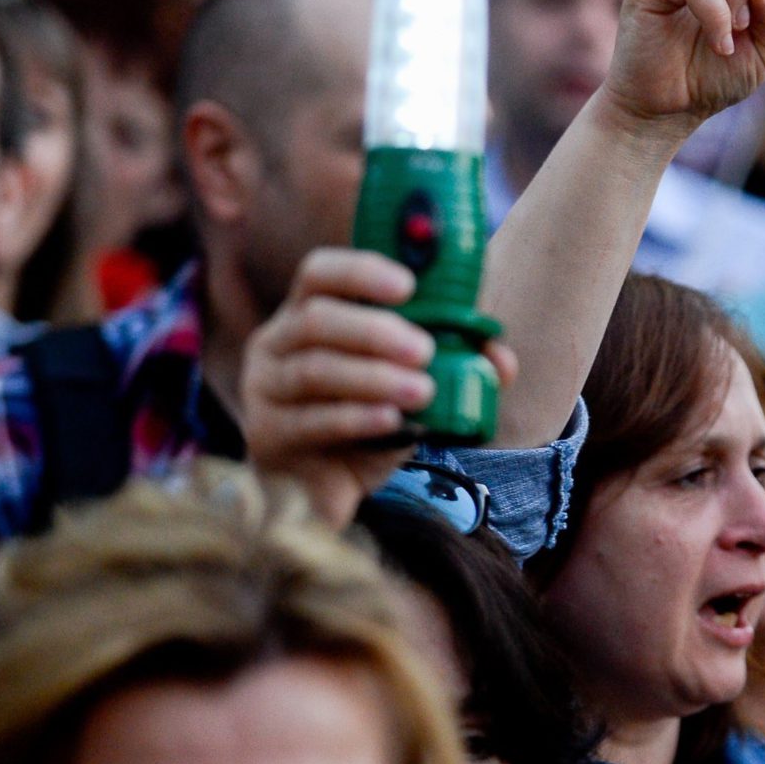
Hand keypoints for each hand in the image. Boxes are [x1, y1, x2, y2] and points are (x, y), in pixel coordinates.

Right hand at [241, 248, 518, 526]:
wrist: (323, 491)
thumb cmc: (366, 424)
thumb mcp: (410, 387)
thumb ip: (453, 365)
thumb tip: (500, 359)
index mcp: (308, 316)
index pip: (320, 273)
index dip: (361, 272)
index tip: (408, 286)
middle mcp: (276, 344)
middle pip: (316, 319)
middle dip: (375, 331)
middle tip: (425, 350)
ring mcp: (264, 389)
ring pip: (314, 370)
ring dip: (374, 377)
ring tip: (422, 391)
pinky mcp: (266, 436)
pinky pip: (311, 421)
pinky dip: (356, 418)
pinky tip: (392, 421)